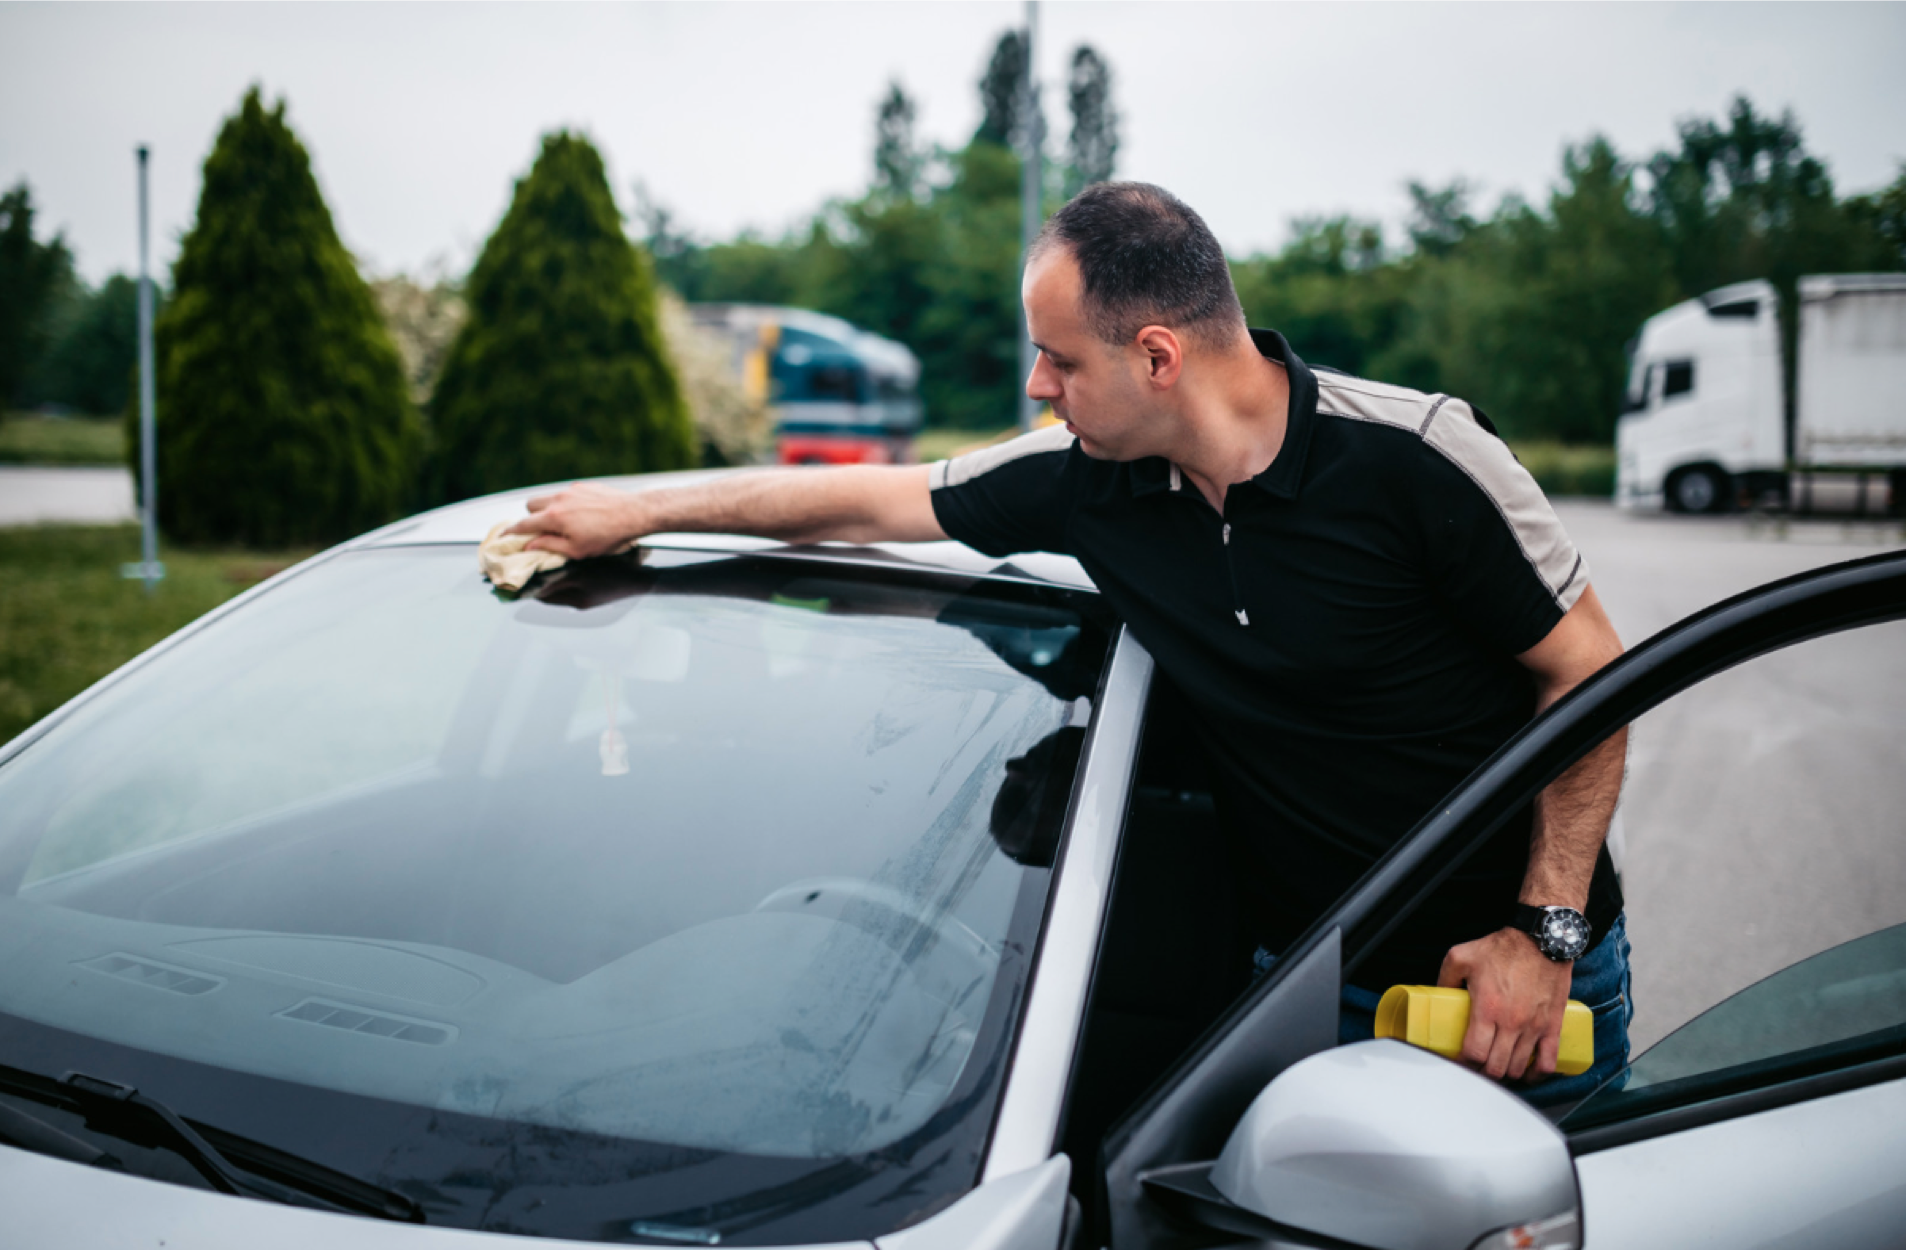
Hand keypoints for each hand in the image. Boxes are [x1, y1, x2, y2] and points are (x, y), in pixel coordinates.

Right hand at [507, 482, 641, 558]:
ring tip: (563, 524)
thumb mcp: (577, 550)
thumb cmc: (608, 536)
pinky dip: (566, 504)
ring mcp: (571, 490)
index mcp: (554, 517)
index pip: (523, 524)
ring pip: (548, 497)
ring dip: (548, 509)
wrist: (634, 514)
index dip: (511, 532)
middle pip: (530, 505)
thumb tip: (530, 546)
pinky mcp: (584, 486)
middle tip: (542, 531)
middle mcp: (559, 499)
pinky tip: (581, 515)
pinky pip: (565, 493)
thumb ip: (549, 546)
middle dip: (531, 518)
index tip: (504, 537)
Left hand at [1438, 928, 1572, 1082]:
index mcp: (1487, 1008)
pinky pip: (1548, 1061)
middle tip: (1475, 1069)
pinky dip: (1536, 1074)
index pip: (1473, 1053)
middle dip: (1482, 1073)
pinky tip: (1527, 1073)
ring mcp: (1534, 1026)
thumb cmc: (1503, 947)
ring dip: (1505, 1074)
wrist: (1541, 939)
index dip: (1463, 1064)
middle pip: (1495, 1067)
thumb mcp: (1461, 957)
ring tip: (1496, 1069)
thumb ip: (1445, 978)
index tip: (1457, 1063)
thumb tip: (1437, 994)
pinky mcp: (1553, 1025)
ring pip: (1518, 1067)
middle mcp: (1511, 1022)